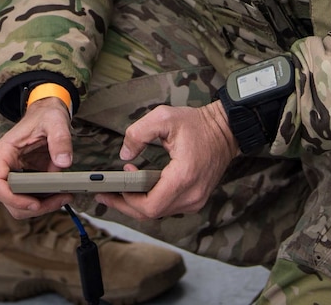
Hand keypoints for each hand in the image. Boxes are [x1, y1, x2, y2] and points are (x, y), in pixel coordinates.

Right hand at [0, 97, 76, 219]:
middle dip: (32, 207)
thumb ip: (60, 140)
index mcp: (2, 154)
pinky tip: (61, 194)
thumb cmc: (45, 115)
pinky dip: (45, 203)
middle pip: (8, 201)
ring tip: (64, 197)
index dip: (12, 199)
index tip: (35, 203)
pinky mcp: (25, 180)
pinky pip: (30, 199)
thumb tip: (63, 163)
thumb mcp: (55, 122)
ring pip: (19, 205)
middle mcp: (3, 167)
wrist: (47, 113)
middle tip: (58, 200)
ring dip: (41, 207)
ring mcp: (13, 176)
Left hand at [100, 102, 237, 221]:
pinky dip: (151, 202)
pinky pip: (168, 208)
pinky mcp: (196, 199)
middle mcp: (191, 195)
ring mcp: (196, 200)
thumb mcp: (163, 117)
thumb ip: (138, 133)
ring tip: (118, 192)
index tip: (119, 182)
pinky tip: (138, 191)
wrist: (226, 130)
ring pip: (159, 214)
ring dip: (137, 205)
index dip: (129, 199)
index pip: (150, 206)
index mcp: (183, 177)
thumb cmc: (198, 124)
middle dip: (125, 206)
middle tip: (105, 195)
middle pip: (151, 214)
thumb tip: (124, 154)